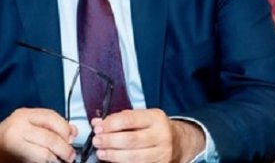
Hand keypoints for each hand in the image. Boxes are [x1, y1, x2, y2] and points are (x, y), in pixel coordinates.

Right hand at [0, 108, 76, 162]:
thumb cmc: (9, 136)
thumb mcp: (28, 123)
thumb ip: (49, 124)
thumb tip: (72, 131)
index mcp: (23, 115)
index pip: (51, 117)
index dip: (65, 128)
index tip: (71, 137)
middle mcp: (17, 127)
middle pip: (50, 138)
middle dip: (64, 148)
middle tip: (69, 155)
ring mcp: (14, 143)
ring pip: (44, 154)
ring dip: (56, 159)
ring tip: (59, 160)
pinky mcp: (13, 157)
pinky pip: (35, 161)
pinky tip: (47, 162)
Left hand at [90, 108, 204, 162]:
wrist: (177, 141)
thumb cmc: (154, 127)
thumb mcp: (141, 116)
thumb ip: (119, 118)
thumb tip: (98, 123)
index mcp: (155, 118)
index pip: (129, 119)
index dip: (110, 124)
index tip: (98, 127)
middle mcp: (161, 135)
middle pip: (130, 140)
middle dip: (109, 141)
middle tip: (97, 140)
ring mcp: (161, 153)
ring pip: (133, 157)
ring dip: (113, 155)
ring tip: (101, 152)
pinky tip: (112, 159)